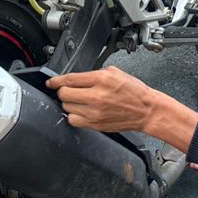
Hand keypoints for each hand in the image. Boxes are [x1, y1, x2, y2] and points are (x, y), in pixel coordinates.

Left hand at [48, 67, 163, 133]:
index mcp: (101, 79)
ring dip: (70, 103)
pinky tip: (82, 111)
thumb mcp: (115, 73)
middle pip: (64, 94)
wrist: (146, 110)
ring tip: (80, 100)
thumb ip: (94, 74)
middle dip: (63, 91)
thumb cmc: (134, 92)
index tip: (51, 82)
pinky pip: (73, 120)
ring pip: (67, 107)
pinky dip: (74, 115)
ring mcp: (95, 112)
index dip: (56, 81)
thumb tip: (76, 78)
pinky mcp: (95, 124)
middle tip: (69, 90)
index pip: (70, 79)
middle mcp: (96, 96)